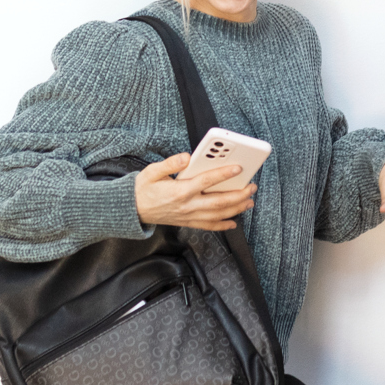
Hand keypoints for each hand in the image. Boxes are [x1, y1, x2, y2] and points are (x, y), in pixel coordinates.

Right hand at [133, 153, 254, 230]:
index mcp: (180, 191)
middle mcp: (187, 206)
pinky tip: (233, 222)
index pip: (206, 181)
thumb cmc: (143, 189)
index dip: (224, 174)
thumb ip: (170, 164)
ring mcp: (189, 216)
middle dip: (238, 194)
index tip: (238, 168)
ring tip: (249, 201)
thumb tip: (186, 157)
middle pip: (218, 201)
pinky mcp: (188, 222)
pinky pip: (209, 226)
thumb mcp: (152, 172)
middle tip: (251, 187)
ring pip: (218, 215)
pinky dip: (223, 225)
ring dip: (236, 209)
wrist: (133, 210)